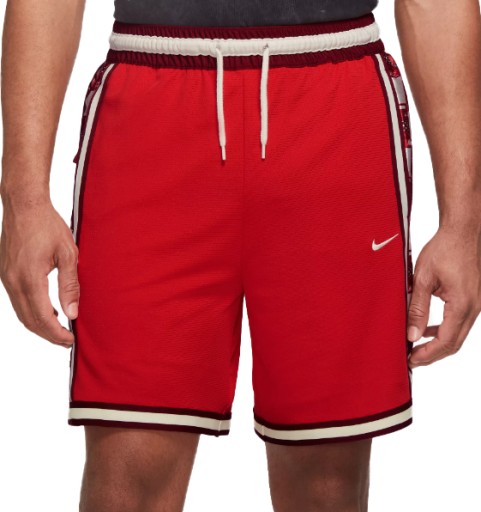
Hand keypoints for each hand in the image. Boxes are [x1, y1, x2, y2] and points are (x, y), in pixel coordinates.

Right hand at [0, 197, 78, 347]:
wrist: (24, 205)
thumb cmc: (48, 225)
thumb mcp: (67, 254)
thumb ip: (69, 286)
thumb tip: (72, 313)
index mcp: (29, 278)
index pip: (42, 317)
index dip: (57, 333)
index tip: (71, 340)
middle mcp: (13, 281)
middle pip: (29, 320)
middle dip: (48, 334)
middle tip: (67, 341)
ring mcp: (6, 277)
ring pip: (20, 312)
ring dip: (39, 324)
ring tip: (59, 329)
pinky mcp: (5, 273)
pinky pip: (17, 300)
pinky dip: (31, 311)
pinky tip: (47, 310)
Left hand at [407, 227, 480, 367]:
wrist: (463, 231)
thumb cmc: (444, 249)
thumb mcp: (423, 278)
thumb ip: (417, 308)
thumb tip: (412, 335)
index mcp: (462, 304)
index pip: (446, 341)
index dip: (428, 354)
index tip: (411, 360)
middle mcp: (474, 307)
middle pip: (455, 343)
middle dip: (432, 354)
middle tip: (411, 360)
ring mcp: (476, 304)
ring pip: (458, 334)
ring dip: (438, 344)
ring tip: (416, 348)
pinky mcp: (473, 298)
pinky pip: (460, 322)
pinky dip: (445, 330)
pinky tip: (428, 329)